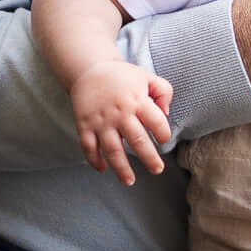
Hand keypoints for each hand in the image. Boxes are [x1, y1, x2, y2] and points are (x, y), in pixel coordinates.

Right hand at [70, 61, 172, 185]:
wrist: (90, 69)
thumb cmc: (123, 77)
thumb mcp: (148, 77)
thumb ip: (164, 92)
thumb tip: (166, 115)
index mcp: (138, 100)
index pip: (156, 122)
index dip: (163, 133)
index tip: (163, 140)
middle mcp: (120, 113)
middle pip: (137, 141)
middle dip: (149, 158)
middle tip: (158, 170)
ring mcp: (101, 121)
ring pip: (112, 150)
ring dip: (121, 168)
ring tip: (129, 181)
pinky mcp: (85, 125)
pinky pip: (88, 147)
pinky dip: (94, 160)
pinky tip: (102, 169)